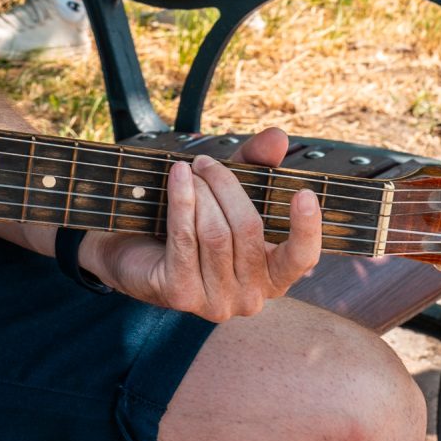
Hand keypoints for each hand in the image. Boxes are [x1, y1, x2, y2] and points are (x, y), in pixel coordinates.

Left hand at [80, 128, 319, 320]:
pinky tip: (177, 176)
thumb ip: (257, 165)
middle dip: (226, 186)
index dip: (307, 228)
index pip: (302, 258)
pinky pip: (185, 239)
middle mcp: (251, 298)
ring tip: (188, 169)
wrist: (133, 250)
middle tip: (205, 162)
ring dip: (201, 192)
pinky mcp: (180, 296)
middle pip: (248, 229)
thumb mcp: (230, 191)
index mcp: (273, 276)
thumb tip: (278, 137)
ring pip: (215, 233)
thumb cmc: (194, 222)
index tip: (304, 193)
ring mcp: (216, 302)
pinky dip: (182, 201)